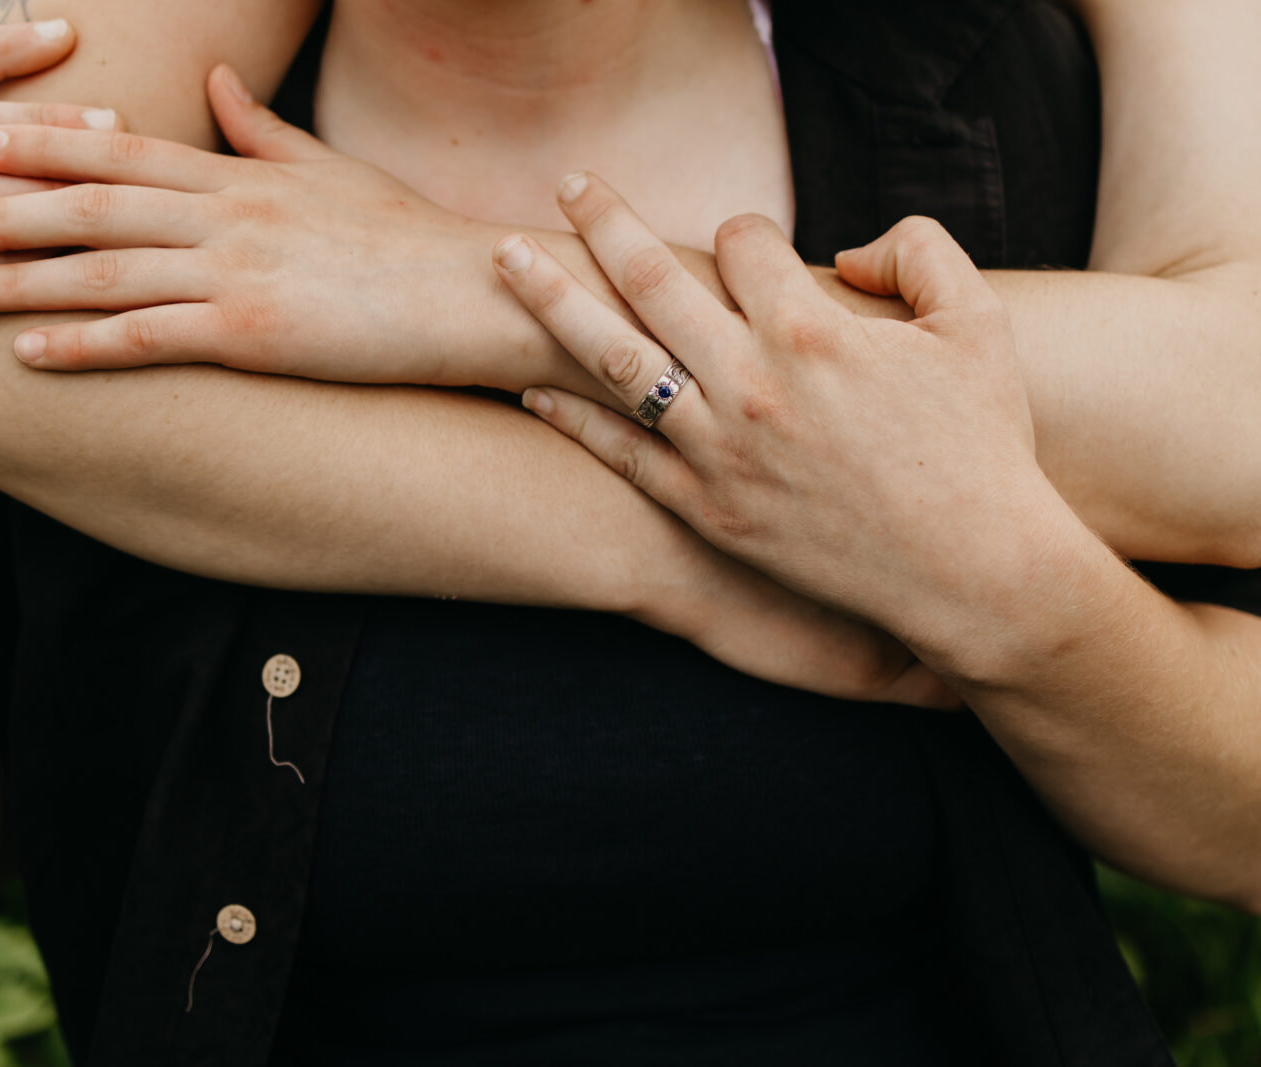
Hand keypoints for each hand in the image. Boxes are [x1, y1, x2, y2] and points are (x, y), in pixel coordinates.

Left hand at [0, 66, 511, 384]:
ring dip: (18, 277)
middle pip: (91, 201)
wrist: (480, 294)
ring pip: (103, 266)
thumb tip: (217, 86)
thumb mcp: (334, 171)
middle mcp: (228, 212)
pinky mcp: (257, 333)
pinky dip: (84, 343)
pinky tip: (27, 354)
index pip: (122, 150)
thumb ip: (264, 132)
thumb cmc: (410, 240)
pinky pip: (151, 337)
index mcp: (242, 173)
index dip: (39, 146)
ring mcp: (238, 271)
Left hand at [500, 174, 1068, 664]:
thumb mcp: (979, 326)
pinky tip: (530, 388)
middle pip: (651, 279)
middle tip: (569, 185)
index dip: (742, 231)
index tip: (745, 242)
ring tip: (506, 260)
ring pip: (614, 359)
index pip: (742, 243)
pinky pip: (622, 453)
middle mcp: (751, 384)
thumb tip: (845, 251)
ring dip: (552, 301)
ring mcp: (719, 450)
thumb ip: (920, 253)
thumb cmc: (983, 448)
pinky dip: (572, 418)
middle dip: (603, 222)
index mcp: (812, 331)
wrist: (970, 571)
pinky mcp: (706, 508)